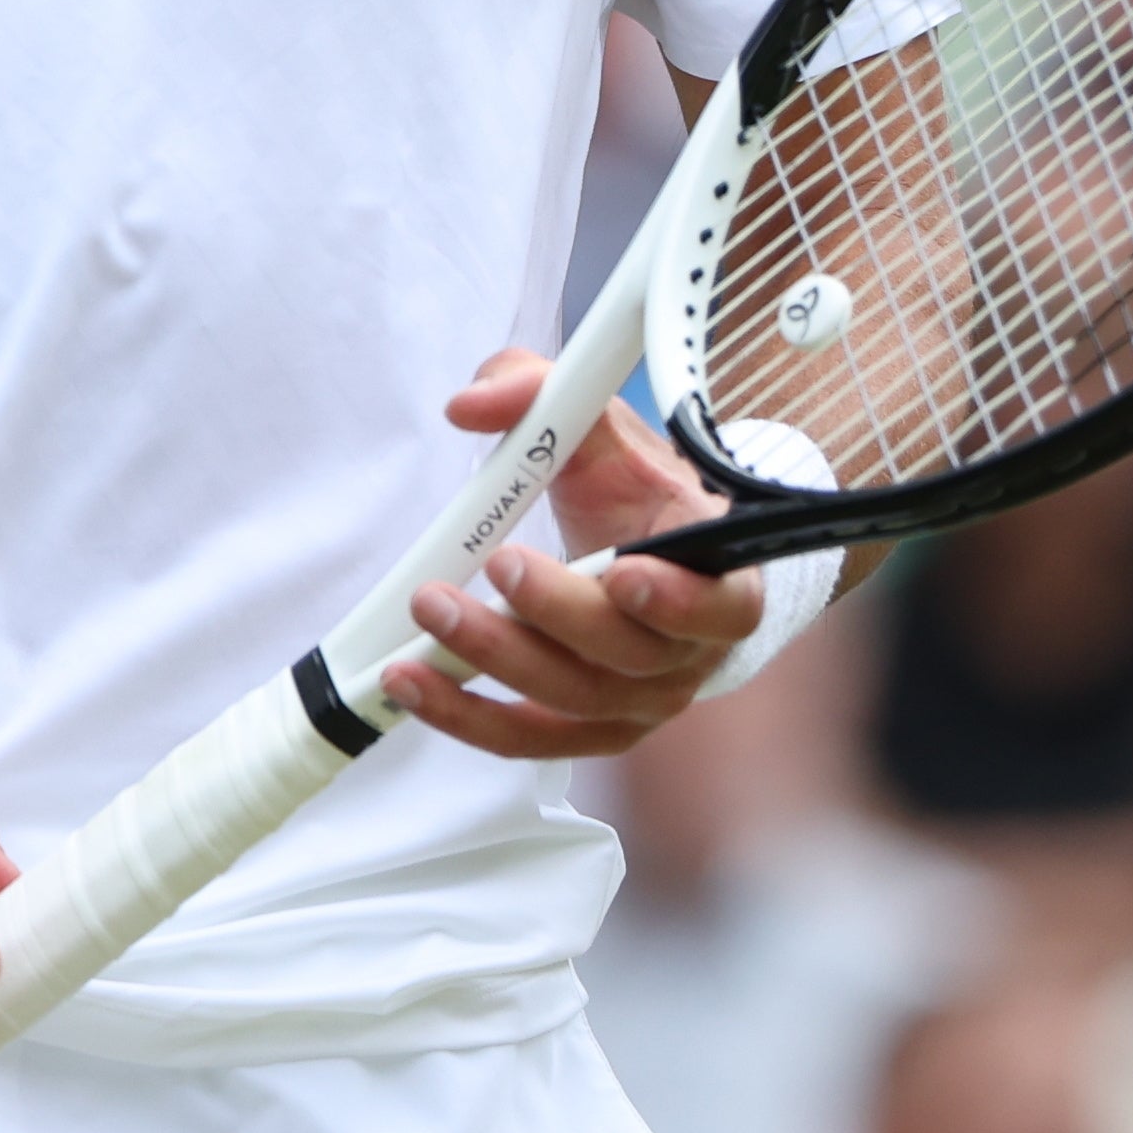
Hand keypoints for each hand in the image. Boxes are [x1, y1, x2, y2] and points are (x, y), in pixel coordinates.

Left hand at [376, 355, 767, 759]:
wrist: (647, 561)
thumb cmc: (633, 494)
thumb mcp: (600, 430)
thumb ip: (542, 393)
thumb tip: (471, 403)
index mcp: (719, 577)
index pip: (722, 605)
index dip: (680, 600)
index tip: (622, 571)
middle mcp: (688, 654)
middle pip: (628, 656)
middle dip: (553, 614)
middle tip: (493, 564)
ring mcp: (641, 702)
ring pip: (571, 699)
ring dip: (495, 660)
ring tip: (428, 611)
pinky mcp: (590, 732)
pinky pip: (528, 739)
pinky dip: (466, 716)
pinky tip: (410, 685)